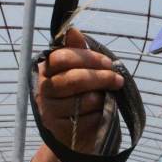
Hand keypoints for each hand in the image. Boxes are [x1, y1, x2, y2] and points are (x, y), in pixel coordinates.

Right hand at [36, 27, 123, 151]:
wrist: (73, 131)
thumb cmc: (79, 94)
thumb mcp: (80, 69)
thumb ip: (77, 51)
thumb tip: (72, 30)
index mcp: (46, 69)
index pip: (62, 57)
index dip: (88, 58)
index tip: (108, 63)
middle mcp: (43, 89)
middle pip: (74, 79)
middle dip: (101, 78)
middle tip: (118, 80)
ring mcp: (49, 110)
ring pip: (83, 100)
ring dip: (101, 98)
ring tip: (107, 98)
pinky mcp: (59, 129)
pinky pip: (87, 119)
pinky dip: (99, 115)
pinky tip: (100, 113)